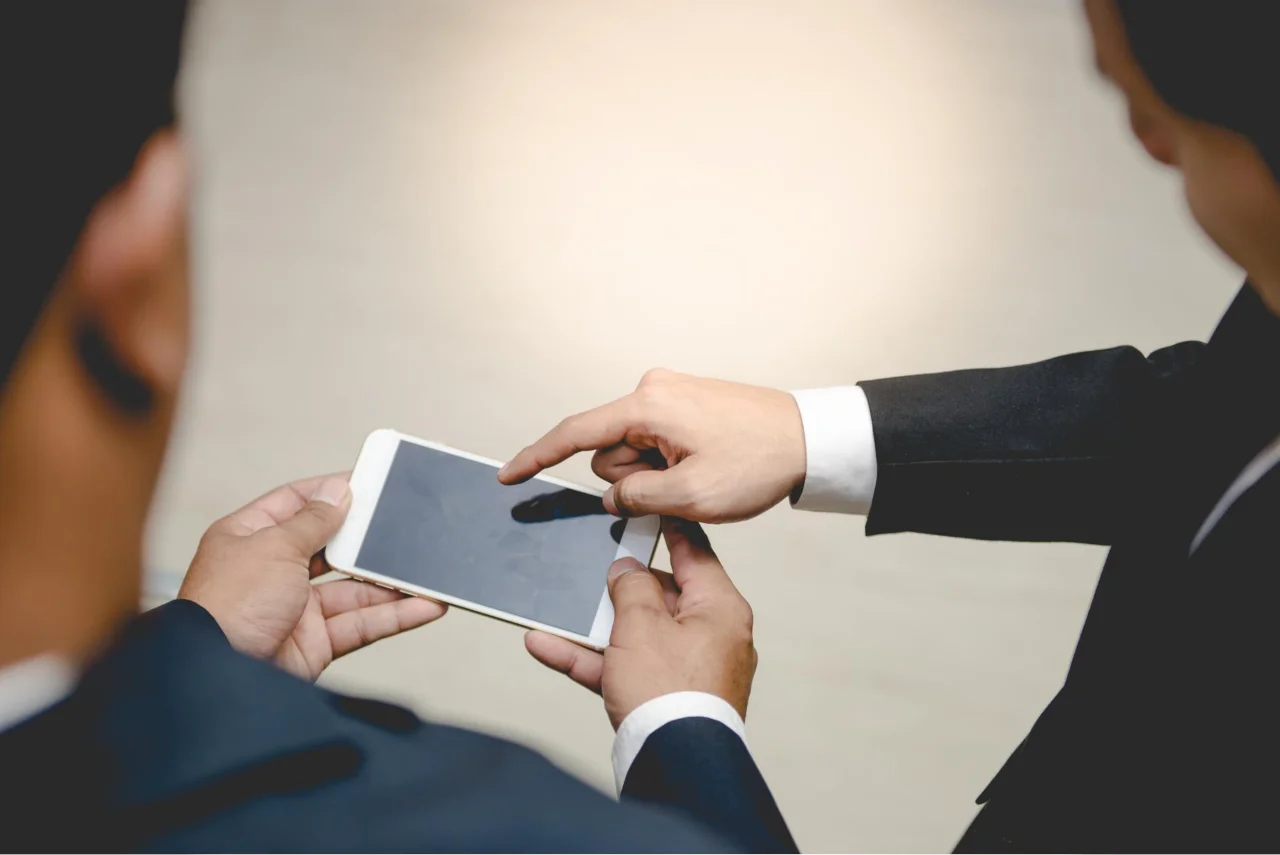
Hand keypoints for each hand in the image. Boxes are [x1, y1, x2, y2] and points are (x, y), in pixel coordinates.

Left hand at [178, 474, 446, 680]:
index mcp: (249, 538)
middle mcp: (271, 571)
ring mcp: (294, 609)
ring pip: (354, 589)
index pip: (296, 503)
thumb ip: (313, 520)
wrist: (217, 679)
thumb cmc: (227, 608)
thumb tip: (338, 492)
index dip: (332, 492)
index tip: (369, 482)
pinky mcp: (314, 643)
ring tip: (428, 572)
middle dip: (368, 539)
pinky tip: (424, 606)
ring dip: (391, 583)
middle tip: (405, 525)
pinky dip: (394, 616)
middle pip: (331, 547)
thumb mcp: (274, 547)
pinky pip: (361, 623)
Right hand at [498, 369, 804, 522]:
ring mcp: (670, 395)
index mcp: (648, 406)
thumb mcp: (691, 497)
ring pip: (633, 453)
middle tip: (685, 486)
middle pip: (608, 453)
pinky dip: (670, 464)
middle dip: (634, 481)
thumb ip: (637, 499)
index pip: (576, 434)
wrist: (810, 439)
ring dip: (657, 475)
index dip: (538, 456)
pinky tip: (704, 467)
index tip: (508, 476)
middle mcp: (653, 390)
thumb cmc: (759, 460)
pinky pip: (656, 443)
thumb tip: (615, 498)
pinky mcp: (685, 404)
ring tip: (702, 474)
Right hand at [525, 519, 755, 728]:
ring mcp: (687, 669)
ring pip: (634, 635)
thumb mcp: (641, 623)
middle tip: (590, 565)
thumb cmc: (670, 694)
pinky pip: (623, 667)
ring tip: (554, 610)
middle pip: (660, 595)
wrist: (674, 765)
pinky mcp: (664, 697)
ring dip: (592, 626)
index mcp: (720, 608)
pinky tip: (547, 645)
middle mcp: (710, 636)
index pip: (694, 553)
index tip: (650, 510)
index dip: (667, 529)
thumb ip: (631, 586)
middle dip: (618, 587)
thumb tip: (627, 569)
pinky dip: (590, 658)